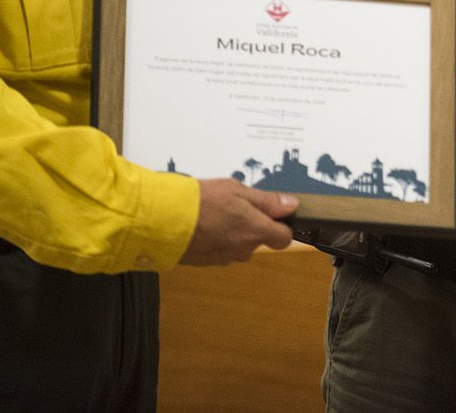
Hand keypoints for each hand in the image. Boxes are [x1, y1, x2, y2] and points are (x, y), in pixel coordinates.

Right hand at [179, 179, 297, 265]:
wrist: (163, 221)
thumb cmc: (203, 201)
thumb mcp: (238, 191)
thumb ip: (267, 201)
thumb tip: (292, 206)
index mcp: (256, 232)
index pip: (284, 239)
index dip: (281, 226)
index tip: (272, 214)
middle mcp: (244, 250)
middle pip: (258, 240)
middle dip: (251, 225)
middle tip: (233, 206)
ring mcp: (224, 259)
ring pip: (237, 246)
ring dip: (232, 233)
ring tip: (214, 214)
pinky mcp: (205, 263)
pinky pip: (219, 251)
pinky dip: (215, 240)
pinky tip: (201, 226)